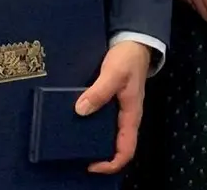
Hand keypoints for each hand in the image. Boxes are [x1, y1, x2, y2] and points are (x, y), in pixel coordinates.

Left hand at [79, 40, 152, 173]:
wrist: (134, 42)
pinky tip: (75, 119)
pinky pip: (101, 120)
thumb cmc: (128, 58)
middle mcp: (126, 117)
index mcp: (131, 115)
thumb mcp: (114, 73)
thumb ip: (99, 91)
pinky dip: (90, 124)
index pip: (126, 150)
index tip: (91, 165)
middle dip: (99, 155)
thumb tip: (81, 110)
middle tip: (76, 154)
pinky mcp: (111, 102)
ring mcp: (119, 111)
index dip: (111, 164)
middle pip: (116, 146)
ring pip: (108, 134)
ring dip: (92, 139)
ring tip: (72, 138)